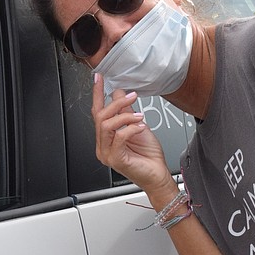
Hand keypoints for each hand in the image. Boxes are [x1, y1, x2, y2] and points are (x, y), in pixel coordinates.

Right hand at [92, 73, 172, 192]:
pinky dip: (131, 128)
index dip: (97, 94)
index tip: (99, 78)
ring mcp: (107, 153)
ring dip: (125, 115)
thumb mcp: (138, 126)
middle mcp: (103, 145)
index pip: (97, 112)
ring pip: (106, 125)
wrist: (157, 175)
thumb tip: (119, 93)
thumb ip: (127, 111)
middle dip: (116, 104)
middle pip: (100, 116)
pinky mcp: (115, 160)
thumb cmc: (149, 156)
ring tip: (140, 116)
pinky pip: (118, 137)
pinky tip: (141, 127)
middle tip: (132, 97)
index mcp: (106, 137)